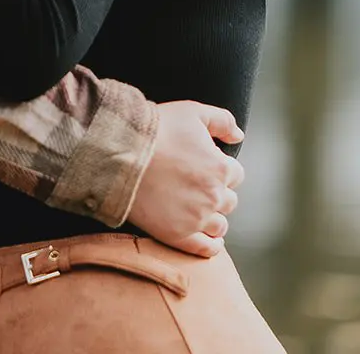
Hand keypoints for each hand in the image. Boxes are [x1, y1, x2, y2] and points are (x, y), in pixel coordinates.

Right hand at [127, 101, 244, 258]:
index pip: (235, 174)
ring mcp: (197, 218)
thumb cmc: (157, 129)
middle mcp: (213, 196)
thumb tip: (238, 136)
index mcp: (220, 167)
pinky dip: (211, 245)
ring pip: (220, 225)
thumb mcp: (192, 111)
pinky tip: (207, 237)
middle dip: (216, 192)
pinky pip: (206, 249)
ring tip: (197, 208)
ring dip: (213, 217)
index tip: (202, 164)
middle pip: (229, 200)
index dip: (220, 167)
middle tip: (194, 183)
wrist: (121, 151)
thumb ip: (223, 120)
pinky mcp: (179, 235)